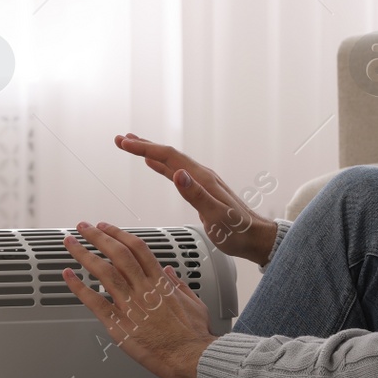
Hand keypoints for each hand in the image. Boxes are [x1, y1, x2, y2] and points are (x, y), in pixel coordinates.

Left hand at [61, 220, 216, 377]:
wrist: (191, 358)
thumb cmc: (194, 336)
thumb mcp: (194, 303)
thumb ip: (180, 285)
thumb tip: (170, 272)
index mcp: (160, 283)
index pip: (137, 248)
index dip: (119, 234)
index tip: (106, 227)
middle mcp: (143, 289)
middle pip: (117, 253)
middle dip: (97, 237)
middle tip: (83, 227)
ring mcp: (130, 305)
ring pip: (103, 271)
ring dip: (83, 254)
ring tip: (70, 243)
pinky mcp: (119, 325)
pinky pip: (94, 302)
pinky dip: (78, 287)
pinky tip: (68, 275)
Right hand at [114, 133, 277, 265]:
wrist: (256, 238)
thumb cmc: (238, 232)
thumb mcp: (217, 217)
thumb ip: (197, 196)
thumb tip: (177, 174)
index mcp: (202, 179)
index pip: (168, 157)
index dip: (145, 148)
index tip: (125, 143)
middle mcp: (201, 175)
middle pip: (168, 154)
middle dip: (143, 145)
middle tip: (121, 139)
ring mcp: (201, 182)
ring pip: (170, 161)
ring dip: (150, 152)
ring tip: (132, 145)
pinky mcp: (201, 190)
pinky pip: (176, 172)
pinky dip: (161, 165)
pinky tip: (154, 165)